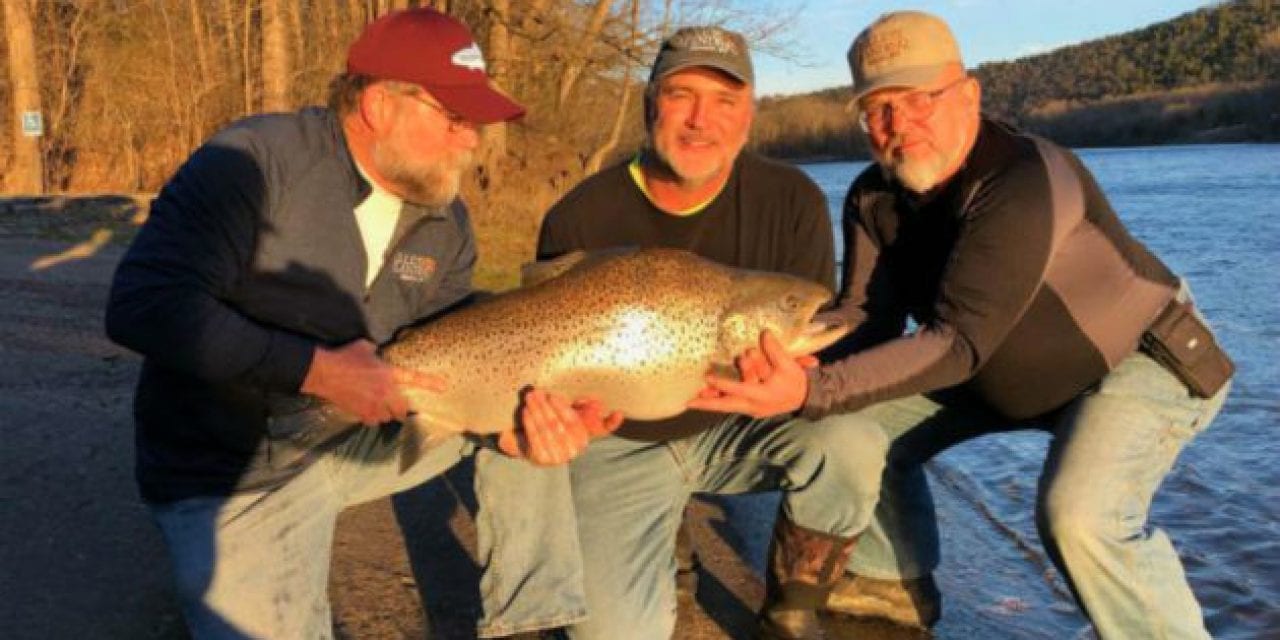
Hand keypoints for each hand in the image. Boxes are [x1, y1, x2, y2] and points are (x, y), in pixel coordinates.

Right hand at [301, 339, 444, 425]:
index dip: (430, 383)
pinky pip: (373, 421)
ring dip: (385, 414)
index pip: (414, 378)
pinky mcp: (361, 413)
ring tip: (378, 406)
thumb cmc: (344, 357)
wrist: (324, 372)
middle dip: (401, 409)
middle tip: (397, 406)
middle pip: (402, 409)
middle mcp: (385, 391)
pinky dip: (372, 418)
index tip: (443, 386)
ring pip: (388, 417)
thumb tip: (378, 352)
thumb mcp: (364, 347)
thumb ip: (376, 352)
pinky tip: (366, 411)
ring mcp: (374, 404)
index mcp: (388, 373)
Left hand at [498, 389, 622, 465]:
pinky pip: (534, 437)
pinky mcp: (542, 459)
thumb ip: (583, 409)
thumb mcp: (571, 418)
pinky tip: (526, 411)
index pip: (572, 421)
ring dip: (535, 411)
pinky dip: (529, 422)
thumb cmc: (557, 429)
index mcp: (582, 440)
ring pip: (544, 429)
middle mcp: (572, 451)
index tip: (551, 395)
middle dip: (544, 406)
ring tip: (529, 398)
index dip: (562, 408)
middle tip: (535, 393)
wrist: (539, 449)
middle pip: (556, 424)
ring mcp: (557, 457)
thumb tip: (597, 403)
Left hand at [687, 330, 814, 417]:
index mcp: (762, 395)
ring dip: (710, 402)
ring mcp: (751, 409)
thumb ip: (775, 350)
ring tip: (693, 398)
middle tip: (688, 402)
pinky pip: (731, 404)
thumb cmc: (796, 382)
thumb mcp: (788, 365)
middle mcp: (753, 406)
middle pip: (726, 405)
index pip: (739, 388)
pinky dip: (720, 400)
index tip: (708, 377)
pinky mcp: (750, 407)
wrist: (805, 398)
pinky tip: (708, 395)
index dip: (722, 383)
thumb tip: (764, 333)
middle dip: (707, 404)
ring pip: (727, 406)